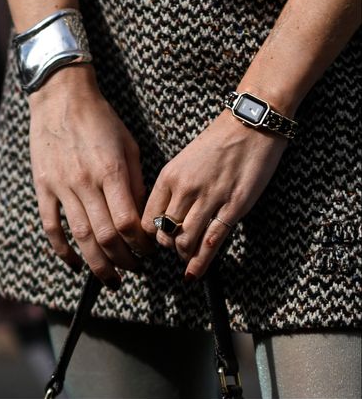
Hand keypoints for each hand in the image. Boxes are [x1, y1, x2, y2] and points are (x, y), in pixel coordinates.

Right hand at [29, 65, 151, 288]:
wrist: (62, 98)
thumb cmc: (102, 121)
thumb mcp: (129, 146)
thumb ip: (136, 183)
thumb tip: (141, 217)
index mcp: (111, 172)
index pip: (127, 222)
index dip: (140, 244)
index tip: (148, 252)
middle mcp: (86, 183)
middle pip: (105, 236)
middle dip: (123, 261)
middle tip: (134, 272)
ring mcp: (61, 187)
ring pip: (80, 237)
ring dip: (97, 264)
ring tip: (111, 280)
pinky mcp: (44, 187)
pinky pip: (51, 226)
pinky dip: (62, 250)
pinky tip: (74, 265)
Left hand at [141, 109, 287, 279]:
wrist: (251, 124)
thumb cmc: (218, 142)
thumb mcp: (184, 160)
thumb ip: (172, 187)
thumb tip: (165, 215)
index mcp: (169, 176)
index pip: (147, 218)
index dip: (148, 236)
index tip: (155, 242)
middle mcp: (185, 188)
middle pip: (164, 233)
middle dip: (167, 247)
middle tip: (174, 250)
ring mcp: (210, 198)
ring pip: (185, 241)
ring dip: (183, 255)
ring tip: (187, 259)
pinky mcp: (234, 206)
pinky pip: (211, 241)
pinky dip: (200, 263)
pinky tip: (194, 274)